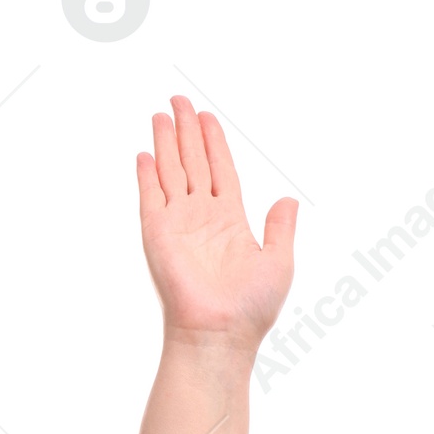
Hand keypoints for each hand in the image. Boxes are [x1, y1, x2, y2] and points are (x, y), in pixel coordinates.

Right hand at [136, 96, 296, 347]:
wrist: (220, 332)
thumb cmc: (250, 308)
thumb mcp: (280, 261)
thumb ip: (281, 227)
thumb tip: (288, 201)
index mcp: (230, 220)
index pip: (220, 169)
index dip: (214, 142)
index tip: (207, 118)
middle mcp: (203, 217)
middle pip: (193, 161)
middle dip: (187, 130)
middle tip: (180, 101)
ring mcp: (179, 224)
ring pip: (171, 171)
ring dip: (166, 142)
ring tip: (162, 114)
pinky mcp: (159, 233)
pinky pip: (150, 197)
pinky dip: (147, 175)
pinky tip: (145, 154)